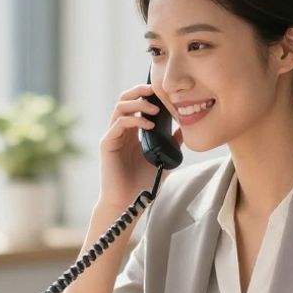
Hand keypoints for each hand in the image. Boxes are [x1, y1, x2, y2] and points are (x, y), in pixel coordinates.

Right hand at [98, 83, 183, 208]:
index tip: (163, 91)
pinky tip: (149, 125)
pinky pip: (119, 123)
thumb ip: (172, 142)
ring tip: (155, 109)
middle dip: (140, 90)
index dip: (147, 93)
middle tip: (156, 89)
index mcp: (132, 131)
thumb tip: (186, 128)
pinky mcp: (107, 144)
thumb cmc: (143, 183)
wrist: (129, 202)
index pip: (136, 103)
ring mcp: (112, 136)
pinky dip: (135, 119)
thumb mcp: (164, 157)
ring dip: (138, 103)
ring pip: (120, 106)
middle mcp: (120, 130)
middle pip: (125, 99)